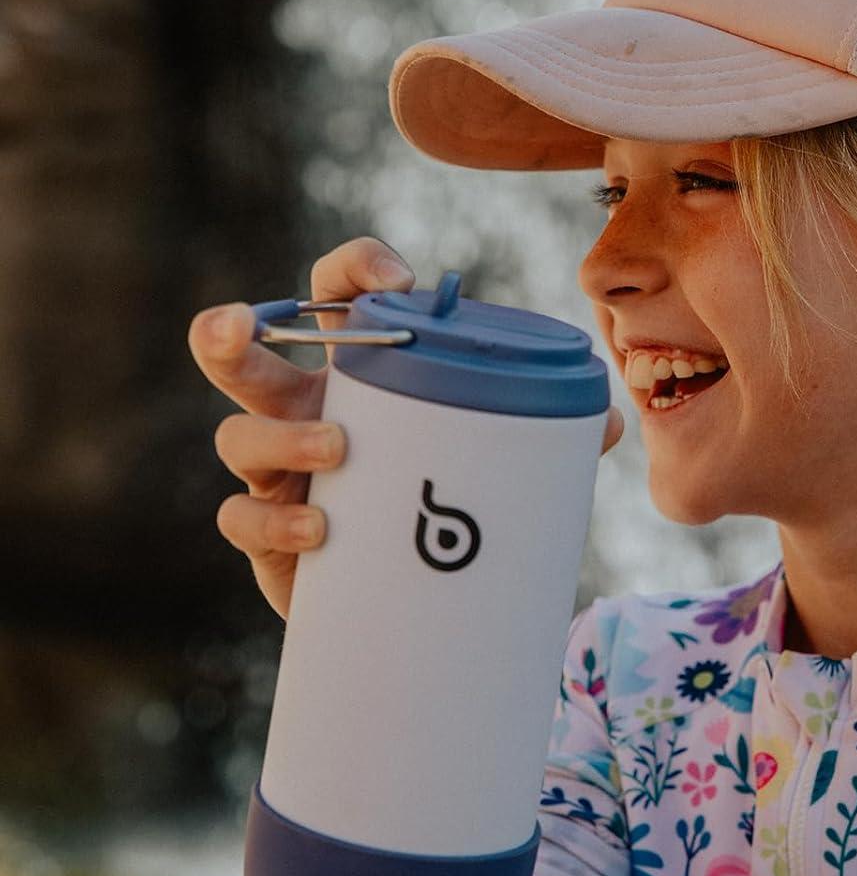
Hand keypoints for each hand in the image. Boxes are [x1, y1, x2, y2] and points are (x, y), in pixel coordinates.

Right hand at [190, 236, 625, 621]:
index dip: (352, 271)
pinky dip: (273, 518)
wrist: (421, 604)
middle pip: (243, 355)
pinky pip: (242, 518)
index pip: (335, 299)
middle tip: (240, 324)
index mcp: (360, 378)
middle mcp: (304, 411)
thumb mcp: (500, 466)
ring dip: (279, 434)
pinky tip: (316, 527)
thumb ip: (550, 439)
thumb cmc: (453, 510)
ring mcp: (278, 472)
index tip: (396, 278)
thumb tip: (610, 421)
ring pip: (238, 434)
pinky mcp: (269, 536)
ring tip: (337, 450)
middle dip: (228, 330)